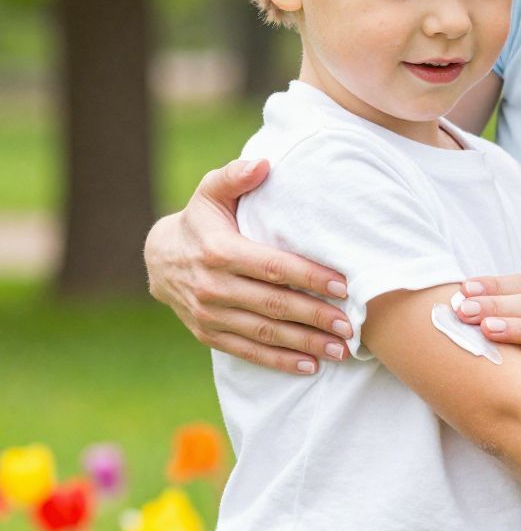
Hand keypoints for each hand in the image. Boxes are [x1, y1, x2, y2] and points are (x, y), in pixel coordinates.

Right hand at [143, 160, 351, 374]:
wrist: (160, 258)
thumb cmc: (201, 220)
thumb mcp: (211, 192)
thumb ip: (236, 176)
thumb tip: (263, 164)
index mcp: (220, 251)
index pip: (273, 267)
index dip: (309, 277)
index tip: (343, 286)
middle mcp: (214, 287)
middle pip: (274, 305)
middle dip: (316, 317)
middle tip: (351, 325)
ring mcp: (210, 315)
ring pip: (265, 333)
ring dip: (305, 344)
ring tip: (341, 350)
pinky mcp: (209, 335)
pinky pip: (248, 352)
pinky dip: (280, 361)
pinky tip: (310, 366)